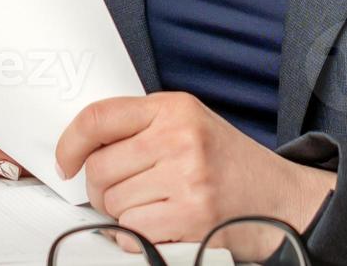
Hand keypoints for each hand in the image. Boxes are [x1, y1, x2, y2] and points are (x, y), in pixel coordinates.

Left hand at [55, 92, 334, 257]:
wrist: (282, 199)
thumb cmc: (229, 165)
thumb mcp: (190, 126)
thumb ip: (142, 128)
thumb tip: (82, 150)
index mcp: (175, 108)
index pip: (98, 117)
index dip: (69, 144)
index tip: (65, 163)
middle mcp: (179, 138)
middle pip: (99, 169)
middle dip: (101, 190)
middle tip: (124, 194)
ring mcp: (186, 179)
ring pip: (114, 204)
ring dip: (124, 215)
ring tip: (156, 208)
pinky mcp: (190, 217)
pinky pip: (132, 232)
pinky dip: (138, 236)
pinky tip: (164, 225)